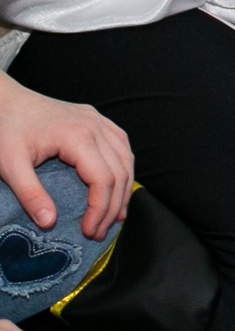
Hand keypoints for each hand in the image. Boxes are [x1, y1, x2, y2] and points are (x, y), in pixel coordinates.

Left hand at [0, 74, 130, 239]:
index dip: (100, 209)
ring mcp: (99, 121)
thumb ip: (30, 194)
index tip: (89, 230)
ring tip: (115, 214)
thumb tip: (49, 222)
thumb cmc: (6, 129)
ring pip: (126, 159)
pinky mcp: (96, 119)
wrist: (4, 99)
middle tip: (100, 231)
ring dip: (124, 189)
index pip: (103, 180)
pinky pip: (121, 145)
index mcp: (78, 137)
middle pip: (120, 173)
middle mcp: (95, 127)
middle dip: (113, 207)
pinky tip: (119, 183)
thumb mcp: (9, 165)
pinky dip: (124, 168)